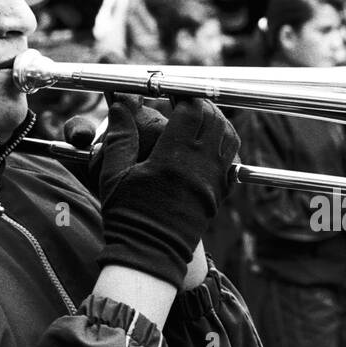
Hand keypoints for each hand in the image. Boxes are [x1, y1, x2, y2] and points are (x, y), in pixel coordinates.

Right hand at [97, 97, 239, 288]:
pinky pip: (231, 160)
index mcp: (173, 160)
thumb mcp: (114, 174)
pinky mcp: (219, 196)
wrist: (149, 257)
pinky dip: (224, 144)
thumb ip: (120, 135)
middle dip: (200, 103)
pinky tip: (206, 143)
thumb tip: (121, 102)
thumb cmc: (127, 217)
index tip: (170, 89)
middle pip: (215, 120)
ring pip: (229, 138)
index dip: (183, 94)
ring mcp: (213, 183)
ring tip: (196, 117)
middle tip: (183, 100)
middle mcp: (200, 169)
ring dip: (216, 121)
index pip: (192, 112)